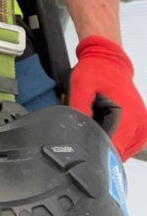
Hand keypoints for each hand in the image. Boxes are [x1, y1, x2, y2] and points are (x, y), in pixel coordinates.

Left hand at [70, 36, 146, 160]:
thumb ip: (79, 110)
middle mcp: (141, 126)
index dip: (95, 151)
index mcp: (129, 116)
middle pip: (116, 154)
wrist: (109, 61)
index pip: (113, 151)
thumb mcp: (81, 86)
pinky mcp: (141, 131)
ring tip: (97, 122)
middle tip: (87, 128)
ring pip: (121, 153)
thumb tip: (76, 135)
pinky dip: (113, 140)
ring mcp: (143, 130)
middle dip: (99, 146)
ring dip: (106, 143)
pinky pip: (125, 146)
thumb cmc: (95, 72)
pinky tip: (104, 124)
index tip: (82, 145)